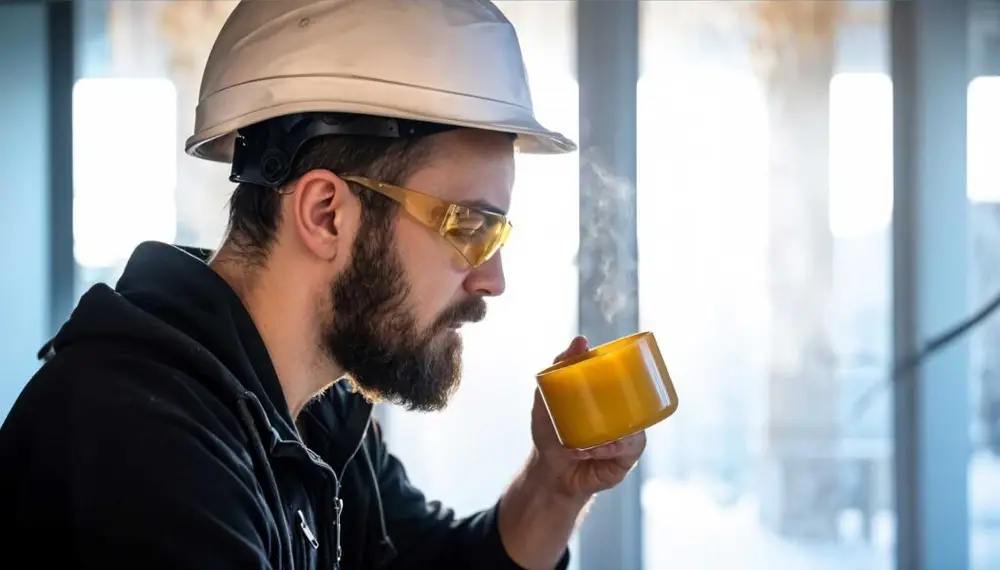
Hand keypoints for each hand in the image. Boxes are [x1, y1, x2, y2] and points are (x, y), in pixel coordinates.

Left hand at [528, 336, 646, 499]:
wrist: (550, 472)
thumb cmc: (551, 432)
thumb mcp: (548, 398)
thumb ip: (559, 368)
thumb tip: (581, 340)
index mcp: (610, 401)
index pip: (629, 383)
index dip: (634, 373)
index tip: (627, 364)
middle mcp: (624, 418)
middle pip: (639, 405)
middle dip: (627, 404)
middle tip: (603, 406)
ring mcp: (627, 439)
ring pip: (634, 431)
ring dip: (611, 435)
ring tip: (587, 443)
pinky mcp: (626, 460)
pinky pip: (628, 450)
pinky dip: (609, 449)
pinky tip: (592, 451)